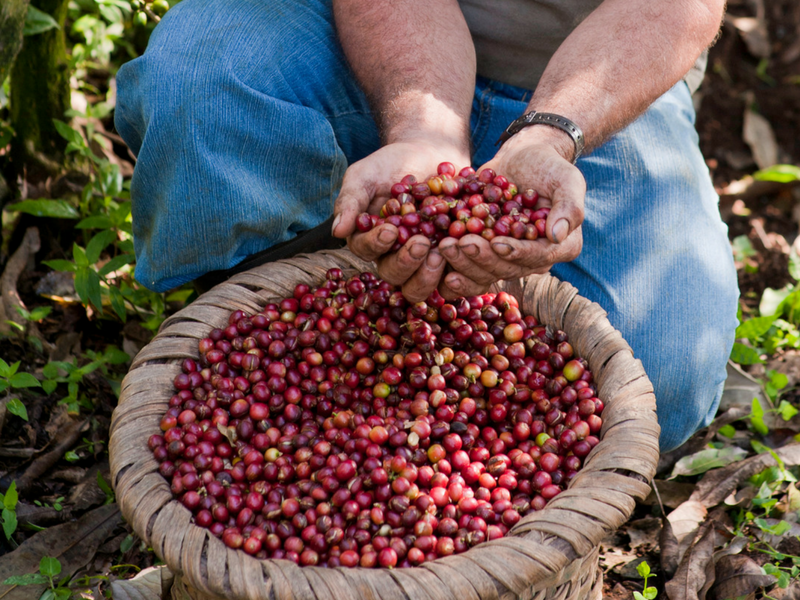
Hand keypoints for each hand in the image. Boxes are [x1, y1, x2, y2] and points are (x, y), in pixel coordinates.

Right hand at [332, 140, 468, 301]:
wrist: (430, 153)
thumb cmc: (390, 164)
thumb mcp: (365, 175)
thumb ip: (350, 200)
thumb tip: (338, 230)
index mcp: (369, 240)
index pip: (366, 251)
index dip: (376, 244)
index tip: (390, 229)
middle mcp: (393, 257)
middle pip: (394, 275)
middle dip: (406, 263)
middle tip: (422, 243)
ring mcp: (423, 262)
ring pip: (421, 285)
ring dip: (429, 275)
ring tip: (442, 251)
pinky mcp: (450, 259)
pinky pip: (454, 276)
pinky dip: (460, 268)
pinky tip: (466, 251)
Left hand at [438, 128, 585, 297]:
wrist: (523, 158)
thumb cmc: (549, 166)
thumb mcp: (567, 178)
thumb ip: (569, 205)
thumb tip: (558, 234)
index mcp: (560, 247)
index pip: (537, 257)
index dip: (516, 252)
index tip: (497, 243)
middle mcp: (533, 260)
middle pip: (505, 269)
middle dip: (480, 258)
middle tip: (458, 243)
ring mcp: (505, 259)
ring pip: (483, 273)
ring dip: (461, 263)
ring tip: (444, 247)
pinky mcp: (483, 254)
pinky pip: (466, 270)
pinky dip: (450, 268)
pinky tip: (434, 261)